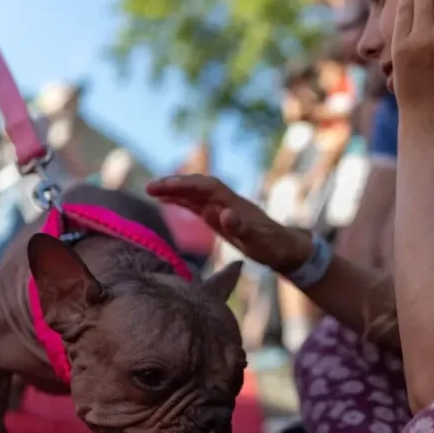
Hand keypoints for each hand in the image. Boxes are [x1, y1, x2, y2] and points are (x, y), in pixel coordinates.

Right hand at [146, 174, 312, 271]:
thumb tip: (221, 213)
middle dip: (174, 184)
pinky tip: (166, 201)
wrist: (284, 247)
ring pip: (194, 194)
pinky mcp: (219, 216)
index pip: (205, 186)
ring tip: (150, 191)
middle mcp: (226, 201)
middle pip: (196, 186)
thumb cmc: (272, 246)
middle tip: (149, 187)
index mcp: (233, 203)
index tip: (164, 186)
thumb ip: (240, 227)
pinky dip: (180, 200)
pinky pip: (196, 204)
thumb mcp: (258, 241)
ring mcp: (222, 207)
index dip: (185, 184)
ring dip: (174, 190)